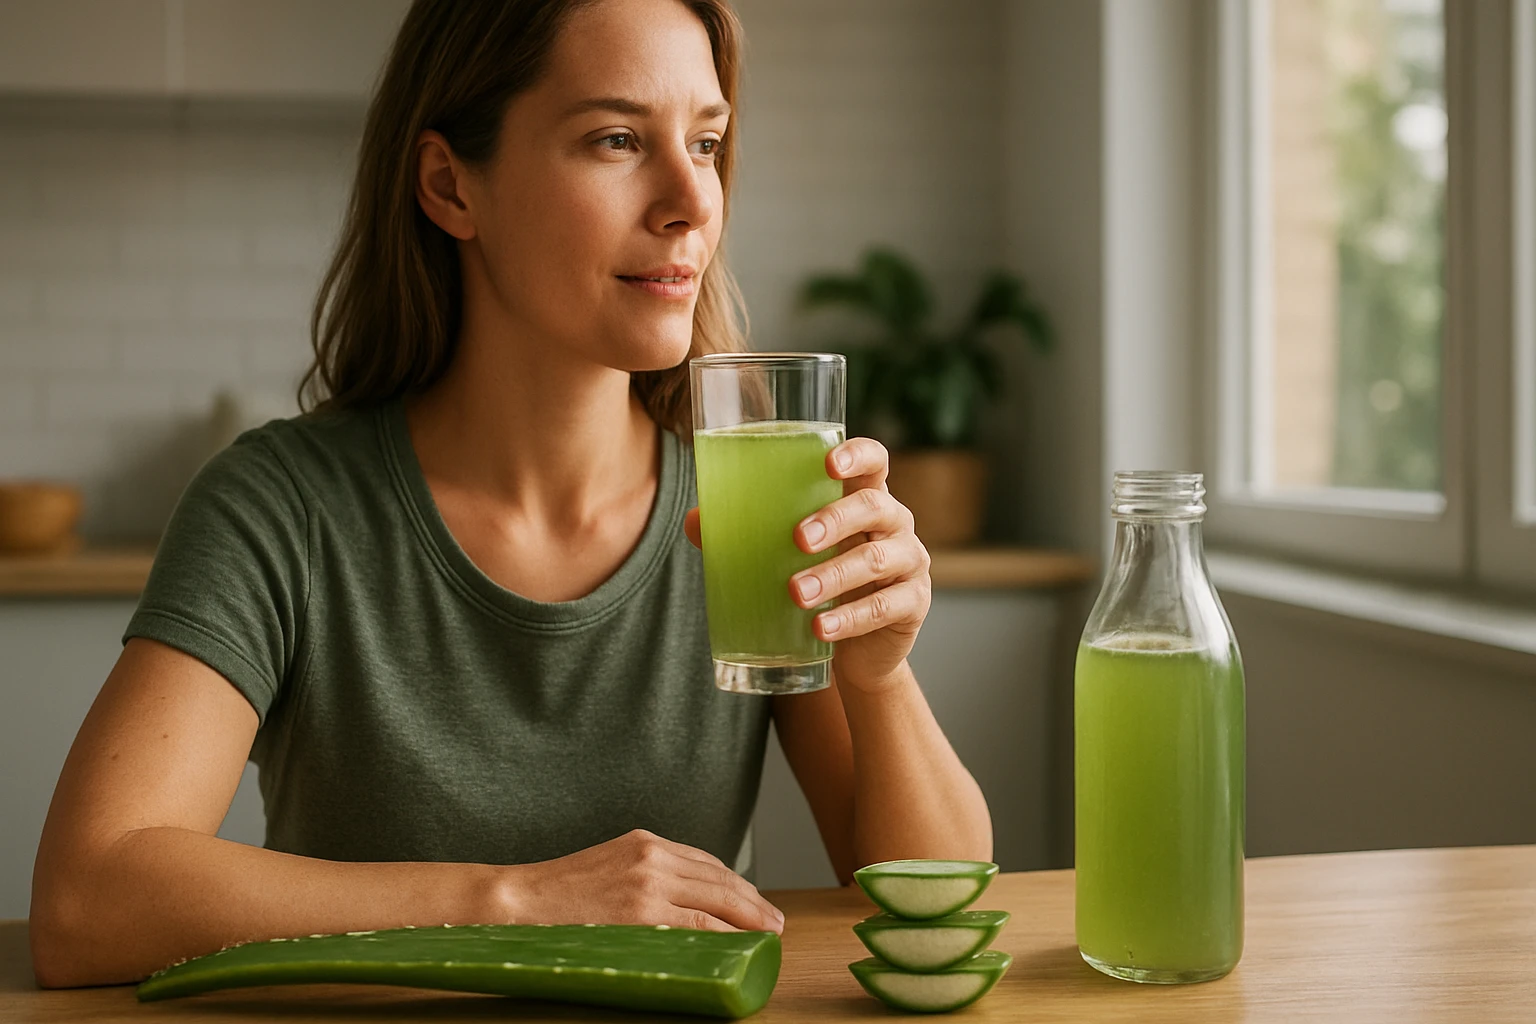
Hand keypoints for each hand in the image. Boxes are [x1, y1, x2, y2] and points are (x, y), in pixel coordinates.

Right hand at [504, 829, 783, 933]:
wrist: (518, 900)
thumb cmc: (559, 893)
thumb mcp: (609, 866)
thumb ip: (645, 875)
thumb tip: (680, 902)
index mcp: (645, 842)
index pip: (706, 863)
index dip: (737, 884)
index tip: (754, 901)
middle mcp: (653, 855)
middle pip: (721, 879)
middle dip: (753, 902)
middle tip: (774, 922)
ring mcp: (649, 882)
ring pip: (717, 900)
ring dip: (749, 918)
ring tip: (768, 935)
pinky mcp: (642, 910)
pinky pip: (699, 924)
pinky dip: (726, 934)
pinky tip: (741, 945)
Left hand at [683, 437, 931, 693]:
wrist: (856, 651)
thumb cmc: (820, 580)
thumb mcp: (790, 554)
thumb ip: (747, 533)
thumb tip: (695, 521)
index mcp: (864, 498)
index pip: (875, 461)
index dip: (858, 455)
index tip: (828, 461)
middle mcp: (894, 523)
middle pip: (875, 505)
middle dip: (835, 519)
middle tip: (797, 539)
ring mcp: (909, 563)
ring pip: (876, 559)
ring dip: (834, 575)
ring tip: (796, 593)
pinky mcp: (913, 604)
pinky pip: (886, 607)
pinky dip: (849, 619)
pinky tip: (820, 629)